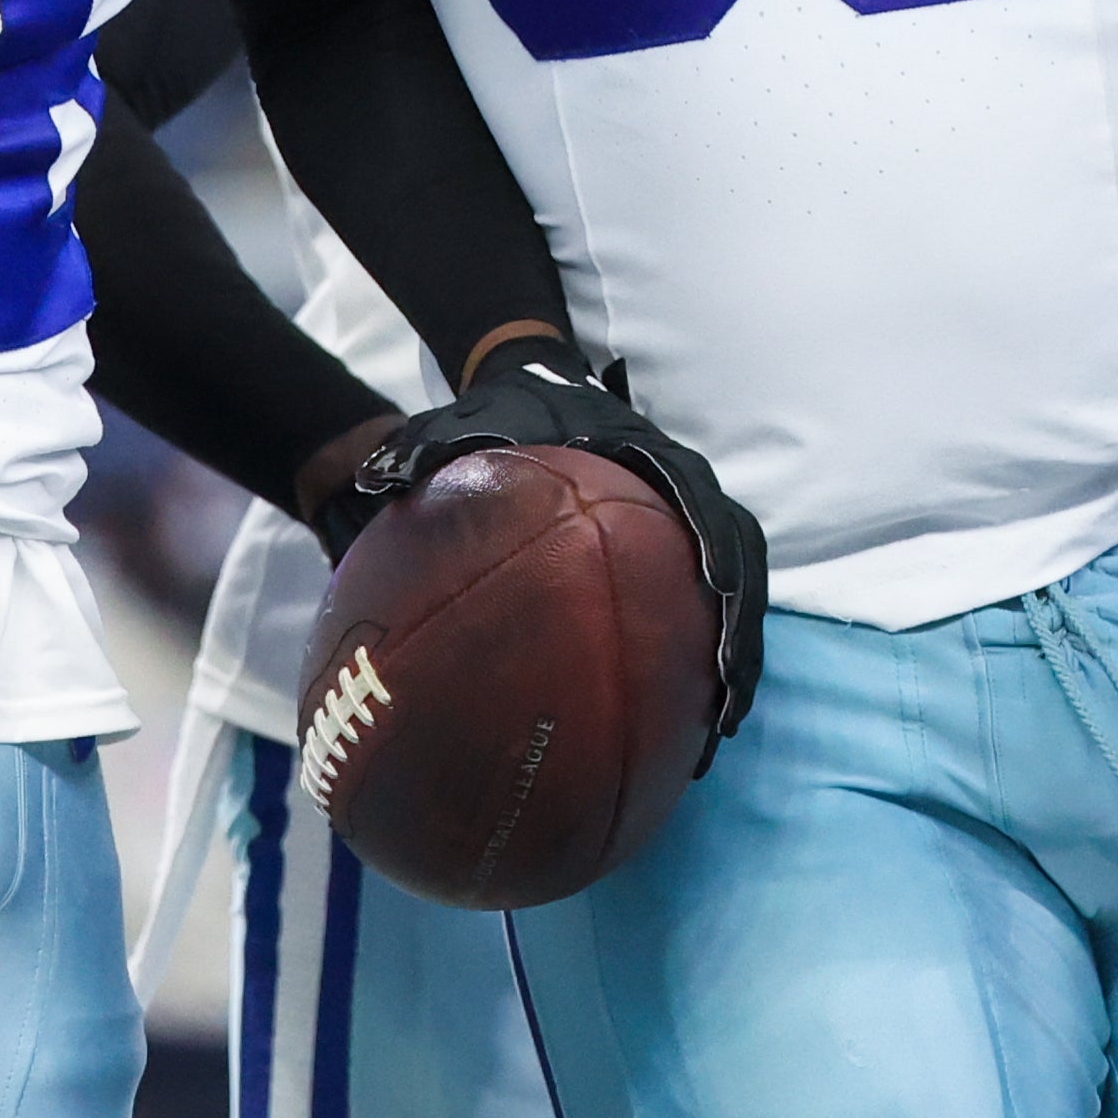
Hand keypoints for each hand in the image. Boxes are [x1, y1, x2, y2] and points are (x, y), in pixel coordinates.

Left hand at [321, 339, 769, 753]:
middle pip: (737, 564)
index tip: (716, 597)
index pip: (704, 507)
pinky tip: (668, 730)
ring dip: (728, 660)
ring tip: (713, 732)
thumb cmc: (508, 410)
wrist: (534, 385)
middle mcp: (682, 493)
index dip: (721, 554)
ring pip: (729, 597)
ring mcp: (682, 528)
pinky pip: (694, 615)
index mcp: (651, 458)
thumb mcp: (465, 418)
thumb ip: (431, 445)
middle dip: (738, 631)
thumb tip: (380, 479)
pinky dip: (692, 667)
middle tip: (725, 696)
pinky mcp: (670, 560)